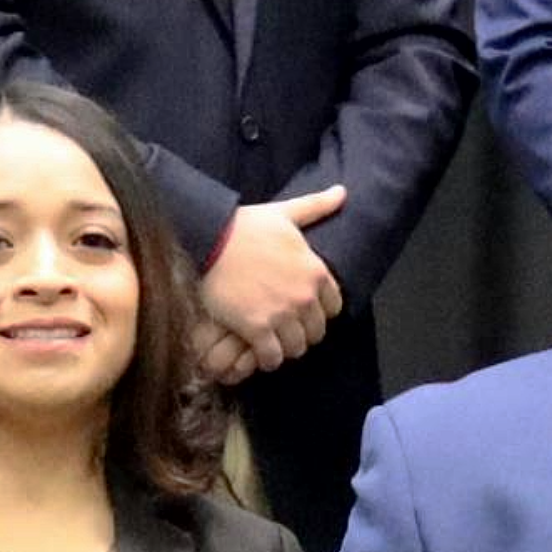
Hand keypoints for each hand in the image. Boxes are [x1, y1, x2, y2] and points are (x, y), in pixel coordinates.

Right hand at [203, 186, 351, 371]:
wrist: (209, 240)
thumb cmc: (244, 225)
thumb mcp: (285, 214)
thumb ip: (317, 207)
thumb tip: (342, 192)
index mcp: (315, 271)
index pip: (334, 306)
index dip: (320, 311)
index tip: (304, 311)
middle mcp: (304, 296)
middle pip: (316, 331)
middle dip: (303, 332)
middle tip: (286, 329)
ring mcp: (281, 314)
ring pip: (296, 348)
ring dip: (286, 348)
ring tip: (273, 342)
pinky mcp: (257, 328)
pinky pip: (272, 357)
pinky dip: (267, 359)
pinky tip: (259, 352)